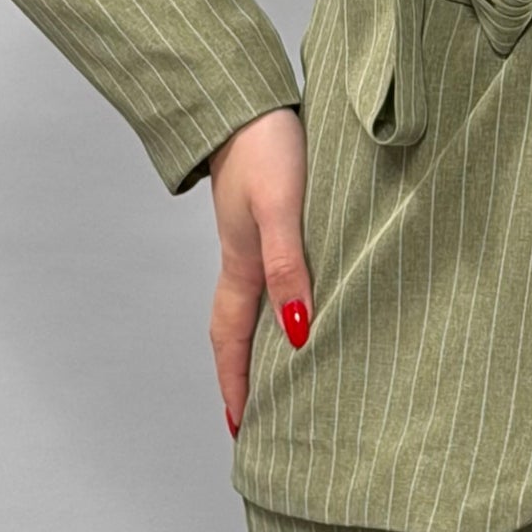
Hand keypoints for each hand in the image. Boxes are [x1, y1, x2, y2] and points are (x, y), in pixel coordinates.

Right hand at [205, 106, 312, 432]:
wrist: (250, 100)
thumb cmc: (267, 150)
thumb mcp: (281, 210)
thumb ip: (288, 266)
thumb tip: (297, 330)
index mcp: (241, 267)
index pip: (232, 342)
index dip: (236, 386)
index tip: (242, 430)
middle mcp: (243, 260)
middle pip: (235, 332)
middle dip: (242, 377)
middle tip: (256, 419)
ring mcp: (252, 239)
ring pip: (252, 305)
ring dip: (259, 342)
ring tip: (280, 374)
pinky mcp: (268, 217)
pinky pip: (270, 277)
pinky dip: (278, 303)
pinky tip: (299, 302)